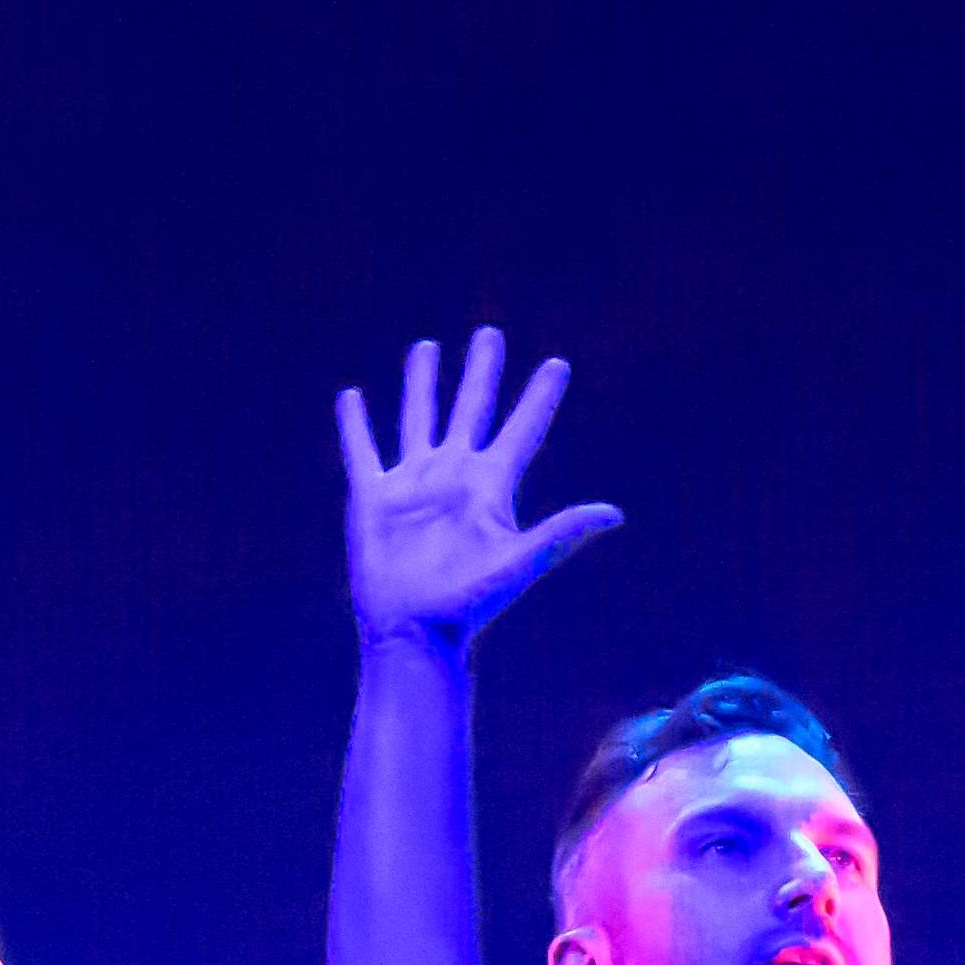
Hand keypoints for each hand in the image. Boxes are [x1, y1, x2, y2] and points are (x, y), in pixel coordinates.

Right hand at [337, 327, 620, 655]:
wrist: (414, 630)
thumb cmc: (468, 604)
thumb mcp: (518, 563)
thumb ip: (561, 534)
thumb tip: (614, 513)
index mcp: (490, 487)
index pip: (522, 430)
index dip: (540, 397)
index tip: (558, 364)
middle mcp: (454, 477)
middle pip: (471, 409)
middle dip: (481, 372)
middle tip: (489, 334)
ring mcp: (413, 483)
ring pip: (419, 417)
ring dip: (422, 383)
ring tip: (426, 346)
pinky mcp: (374, 497)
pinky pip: (362, 450)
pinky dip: (354, 425)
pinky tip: (350, 397)